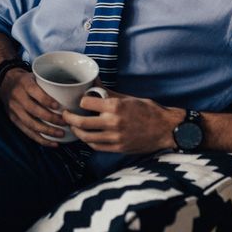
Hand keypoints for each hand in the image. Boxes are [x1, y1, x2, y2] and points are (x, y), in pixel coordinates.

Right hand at [0, 69, 69, 146]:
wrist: (4, 83)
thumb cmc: (26, 80)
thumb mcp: (34, 75)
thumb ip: (48, 83)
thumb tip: (73, 90)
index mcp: (24, 84)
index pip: (35, 92)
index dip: (46, 100)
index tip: (58, 106)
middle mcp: (18, 97)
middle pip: (34, 110)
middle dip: (51, 118)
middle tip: (65, 122)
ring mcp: (14, 110)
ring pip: (31, 124)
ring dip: (47, 131)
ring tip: (61, 134)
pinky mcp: (14, 119)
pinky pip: (27, 132)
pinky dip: (40, 139)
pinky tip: (52, 143)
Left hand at [63, 91, 179, 153]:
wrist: (166, 129)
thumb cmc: (149, 111)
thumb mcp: (128, 98)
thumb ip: (109, 93)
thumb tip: (94, 83)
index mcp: (116, 106)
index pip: (86, 102)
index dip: (80, 101)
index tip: (80, 101)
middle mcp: (113, 122)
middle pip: (81, 122)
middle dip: (68, 118)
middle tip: (64, 115)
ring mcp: (115, 137)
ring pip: (86, 137)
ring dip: (76, 131)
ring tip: (74, 126)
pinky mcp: (118, 148)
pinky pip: (96, 146)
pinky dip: (88, 141)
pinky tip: (87, 136)